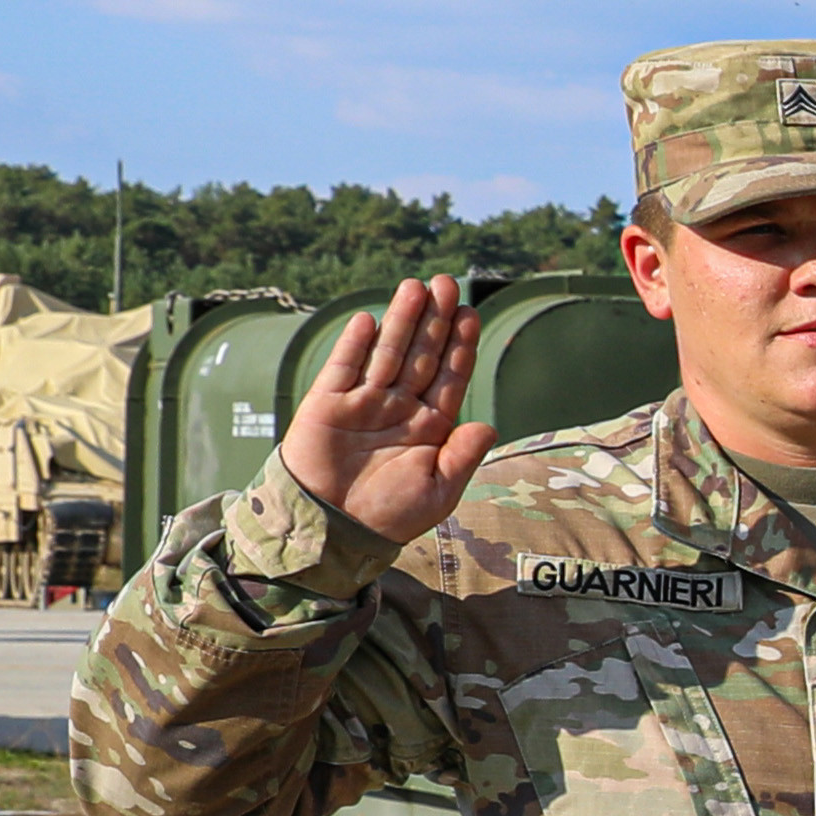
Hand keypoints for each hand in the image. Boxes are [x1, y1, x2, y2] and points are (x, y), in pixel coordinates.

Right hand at [282, 273, 496, 543]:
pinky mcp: (327, 406)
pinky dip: (355, 345)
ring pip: (387, 354)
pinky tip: (370, 319)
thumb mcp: (438, 490)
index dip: (460, 344)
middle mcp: (399, 408)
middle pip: (421, 355)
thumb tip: (488, 424)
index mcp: (429, 426)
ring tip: (416, 288)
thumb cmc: (388, 516)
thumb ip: (462, 455)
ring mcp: (363, 404)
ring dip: (402, 321)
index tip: (470, 313)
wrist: (332, 532)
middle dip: (434, 320)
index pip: (449, 376)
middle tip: (447, 283)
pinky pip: (343, 369)